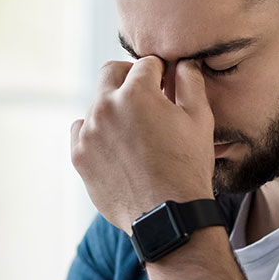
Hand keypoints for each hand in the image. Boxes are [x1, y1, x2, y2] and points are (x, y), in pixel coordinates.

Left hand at [69, 57, 215, 232]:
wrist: (167, 216)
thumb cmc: (187, 168)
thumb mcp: (200, 119)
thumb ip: (190, 81)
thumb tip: (184, 63)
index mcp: (136, 92)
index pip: (146, 64)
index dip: (160, 73)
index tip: (166, 86)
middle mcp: (106, 107)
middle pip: (112, 72)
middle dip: (130, 78)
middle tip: (146, 98)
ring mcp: (88, 132)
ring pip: (98, 103)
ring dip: (114, 108)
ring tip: (135, 132)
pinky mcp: (79, 155)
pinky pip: (82, 131)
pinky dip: (96, 132)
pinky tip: (117, 147)